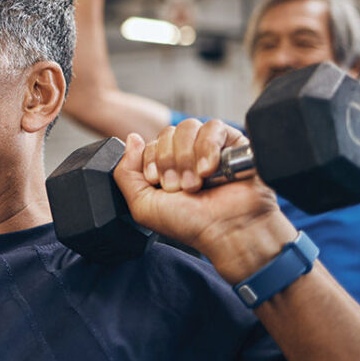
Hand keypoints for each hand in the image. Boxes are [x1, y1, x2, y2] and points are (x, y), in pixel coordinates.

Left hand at [114, 119, 295, 282]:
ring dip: (187, 158)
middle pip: (167, 133)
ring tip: (196, 183)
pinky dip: (207, 148)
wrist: (229, 232)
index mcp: (166, 167)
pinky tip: (209, 170)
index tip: (159, 182)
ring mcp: (209, 147)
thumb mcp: (144, 205)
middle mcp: (187, 155)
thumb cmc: (190, 224)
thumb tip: (131, 139)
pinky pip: (213, 127)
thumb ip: (126, 173)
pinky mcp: (232, 143)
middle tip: (180, 188)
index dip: (151, 161)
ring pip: (188, 128)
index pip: (150, 144)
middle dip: (169, 162)